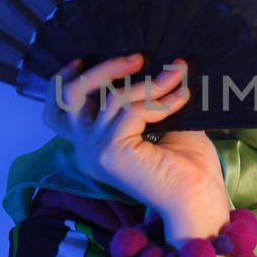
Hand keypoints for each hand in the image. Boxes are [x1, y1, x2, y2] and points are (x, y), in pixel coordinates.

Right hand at [41, 54, 231, 241]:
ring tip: (176, 75)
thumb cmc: (188, 165)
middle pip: (70, 97)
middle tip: (137, 58)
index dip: (62, 82)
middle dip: (102, 70)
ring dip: (148, 83)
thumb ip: (143, 98)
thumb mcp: (161, 122)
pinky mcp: (110, 153)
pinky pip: (131, 111)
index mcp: (93, 146)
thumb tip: (154, 61)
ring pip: (110, 99)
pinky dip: (157, 100)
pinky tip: (180, 99)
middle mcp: (85, 151)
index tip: (84, 59)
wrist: (200, 198)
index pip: (57, 113)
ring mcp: (95, 153)